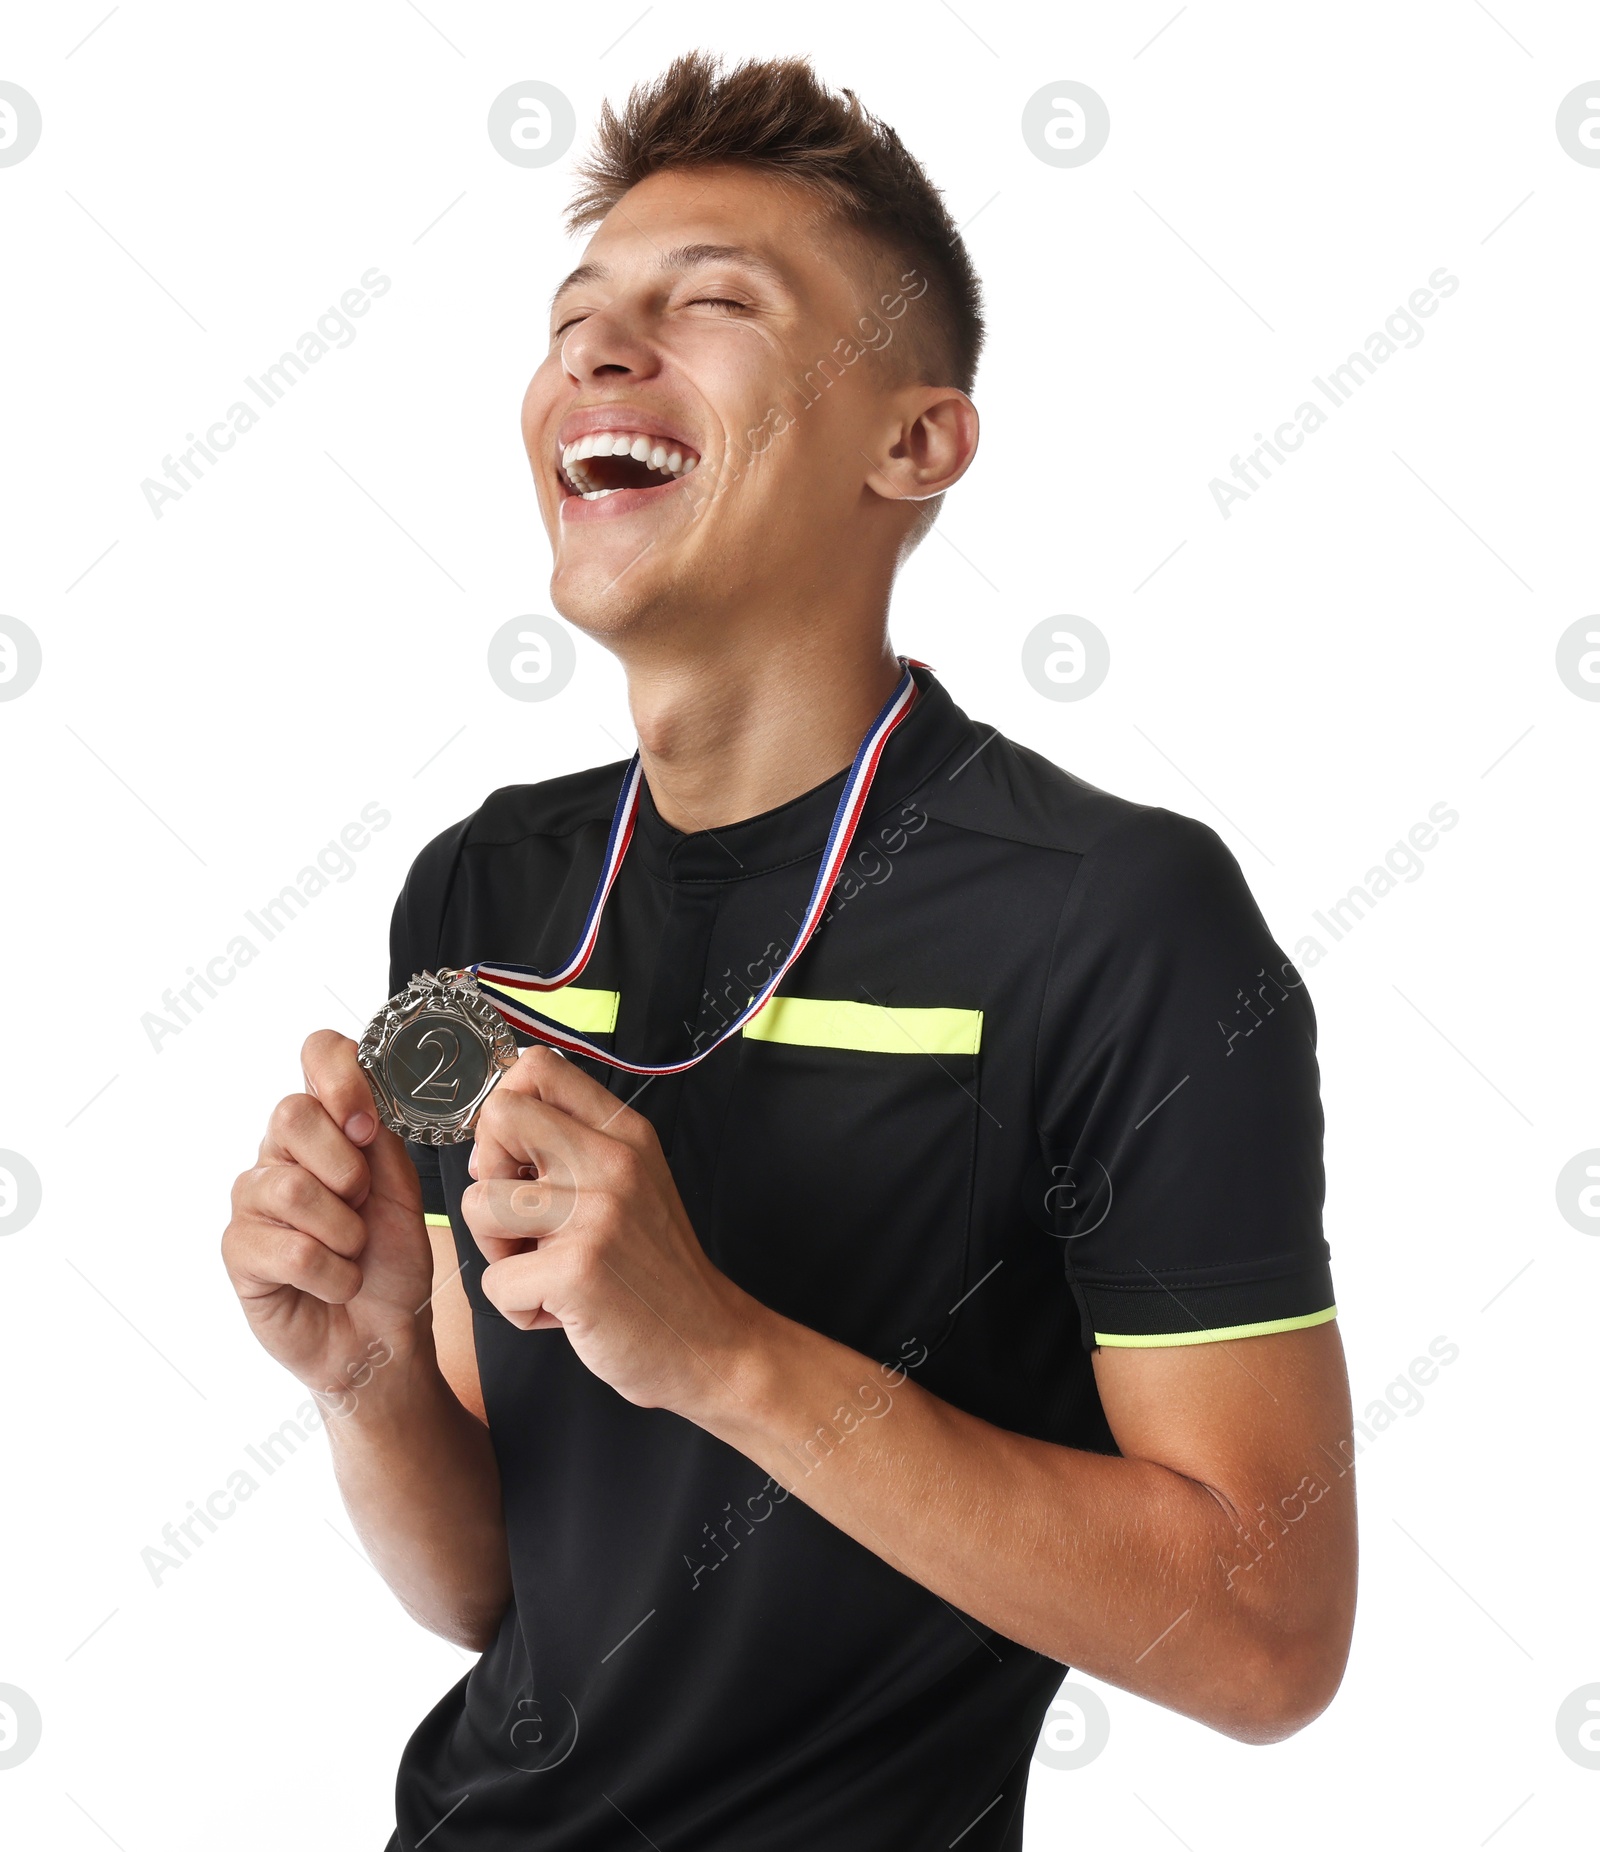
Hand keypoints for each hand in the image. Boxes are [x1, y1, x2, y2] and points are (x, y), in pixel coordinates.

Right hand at [222, 1030, 433, 1408]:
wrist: (383, 1337)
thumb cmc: (391, 1262)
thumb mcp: (403, 1192)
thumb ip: (382, 1141)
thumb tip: (359, 1104)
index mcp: (329, 1126)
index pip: (317, 1053)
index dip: (340, 1076)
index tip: (367, 1127)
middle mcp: (281, 1152)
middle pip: (290, 1114)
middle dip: (347, 1169)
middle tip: (362, 1205)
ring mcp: (253, 1200)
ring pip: (291, 1188)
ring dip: (345, 1233)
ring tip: (353, 1254)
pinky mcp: (239, 1251)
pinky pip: (288, 1249)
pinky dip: (331, 1275)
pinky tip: (333, 1284)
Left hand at [463, 1046, 760, 1415]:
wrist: (709, 1342)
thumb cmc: (654, 1267)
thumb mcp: (632, 1183)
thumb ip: (576, 1146)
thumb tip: (492, 1135)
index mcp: (623, 1134)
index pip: (538, 1067)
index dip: (506, 1112)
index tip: (522, 1160)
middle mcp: (613, 1161)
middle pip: (499, 1117)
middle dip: (486, 1171)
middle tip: (522, 1217)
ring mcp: (596, 1214)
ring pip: (479, 1202)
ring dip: (495, 1249)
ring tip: (542, 1268)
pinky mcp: (578, 1269)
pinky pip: (493, 1282)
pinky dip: (516, 1307)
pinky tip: (559, 1308)